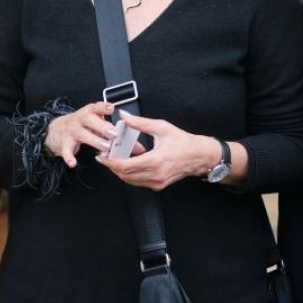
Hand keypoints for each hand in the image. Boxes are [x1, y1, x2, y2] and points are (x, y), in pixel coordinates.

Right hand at [44, 101, 115, 167]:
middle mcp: (78, 120)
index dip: (103, 107)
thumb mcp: (90, 119)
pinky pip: (66, 151)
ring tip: (105, 147)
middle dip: (103, 126)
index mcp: (87, 113)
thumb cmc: (78, 124)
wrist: (55, 130)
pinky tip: (73, 163)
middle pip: (89, 120)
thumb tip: (119, 131)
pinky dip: (69, 157)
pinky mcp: (64, 144)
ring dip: (94, 140)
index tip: (111, 108)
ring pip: (82, 134)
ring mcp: (71, 132)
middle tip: (114, 134)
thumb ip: (104, 124)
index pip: (95, 107)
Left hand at [96, 113, 218, 190]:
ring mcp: (157, 182)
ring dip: (119, 171)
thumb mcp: (162, 127)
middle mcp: (156, 175)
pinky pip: (138, 182)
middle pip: (125, 175)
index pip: (126, 166)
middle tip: (104, 156)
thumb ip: (141, 123)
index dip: (111, 162)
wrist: (200, 156)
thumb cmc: (184, 142)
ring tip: (113, 159)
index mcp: (156, 161)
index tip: (102, 156)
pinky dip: (129, 174)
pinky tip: (127, 163)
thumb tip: (125, 117)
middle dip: (112, 166)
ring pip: (130, 180)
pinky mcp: (158, 185)